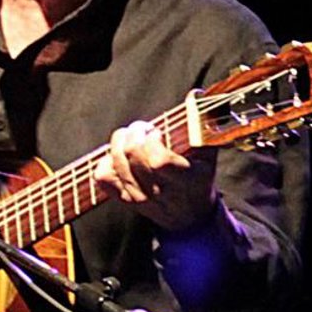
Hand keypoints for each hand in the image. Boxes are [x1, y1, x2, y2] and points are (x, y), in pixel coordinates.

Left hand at [92, 123, 217, 231]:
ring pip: (116, 161)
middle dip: (135, 132)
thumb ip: (203, 124)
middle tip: (145, 129)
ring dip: (122, 140)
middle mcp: (157, 191)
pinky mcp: (123, 199)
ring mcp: (138, 196)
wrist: (189, 216)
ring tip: (134, 137)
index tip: (158, 132)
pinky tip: (121, 156)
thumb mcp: (208, 154)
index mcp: (182, 180)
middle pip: (132, 155)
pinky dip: (107, 160)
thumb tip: (195, 95)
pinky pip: (103, 176)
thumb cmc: (198, 179)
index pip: (158, 161)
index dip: (153, 141)